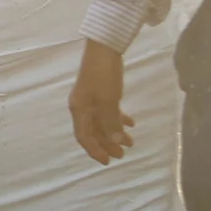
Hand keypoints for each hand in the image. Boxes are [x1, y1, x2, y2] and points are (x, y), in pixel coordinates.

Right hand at [69, 40, 133, 163]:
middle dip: (107, 144)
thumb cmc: (103, 75)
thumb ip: (111, 122)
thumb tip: (115, 142)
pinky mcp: (101, 92)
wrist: (104, 48)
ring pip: (102, 122)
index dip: (95, 150)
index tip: (108, 161)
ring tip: (130, 141)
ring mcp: (92, 99)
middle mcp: (83, 107)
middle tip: (122, 154)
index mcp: (79, 110)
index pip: (84, 137)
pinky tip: (130, 123)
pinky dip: (118, 119)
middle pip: (93, 132)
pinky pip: (108, 111)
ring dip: (114, 133)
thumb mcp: (108, 100)